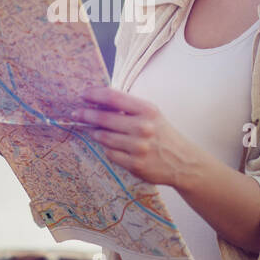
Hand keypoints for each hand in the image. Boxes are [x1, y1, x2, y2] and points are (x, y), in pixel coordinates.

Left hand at [71, 86, 199, 187]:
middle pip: (104, 117)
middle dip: (87, 114)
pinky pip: (110, 154)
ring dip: (95, 132)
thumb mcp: (152, 115)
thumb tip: (99, 101)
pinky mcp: (135, 164)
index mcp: (147, 110)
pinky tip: (109, 145)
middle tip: (77, 113)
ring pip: (104, 137)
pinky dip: (108, 148)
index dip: (95, 94)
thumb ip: (129, 108)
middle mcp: (143, 127)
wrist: (182, 162)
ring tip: (92, 129)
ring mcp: (138, 147)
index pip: (114, 98)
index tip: (84, 94)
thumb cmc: (163, 135)